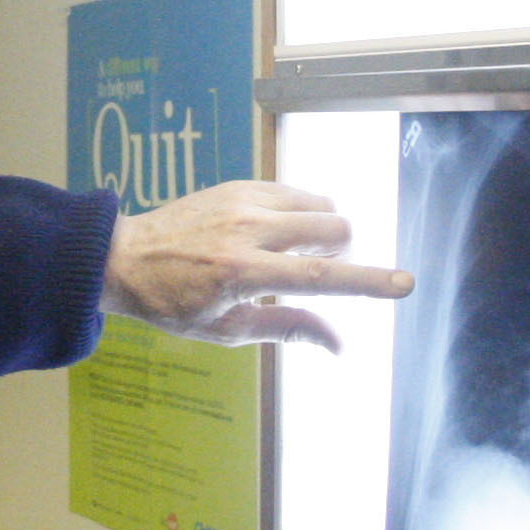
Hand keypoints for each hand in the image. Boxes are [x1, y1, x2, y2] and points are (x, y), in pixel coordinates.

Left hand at [100, 180, 413, 352]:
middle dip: (340, 252)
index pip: (321, 278)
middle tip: (310, 271)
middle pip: (335, 228)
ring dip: (321, 230)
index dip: (368, 282)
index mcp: (243, 275)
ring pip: (320, 205)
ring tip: (287, 253)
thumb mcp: (226, 331)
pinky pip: (295, 192)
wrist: (124, 258)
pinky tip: (272, 233)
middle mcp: (247, 232)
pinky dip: (300, 212)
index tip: (404, 284)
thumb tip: (338, 345)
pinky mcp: (238, 184)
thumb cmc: (173, 304)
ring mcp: (243, 202)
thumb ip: (287, 329)